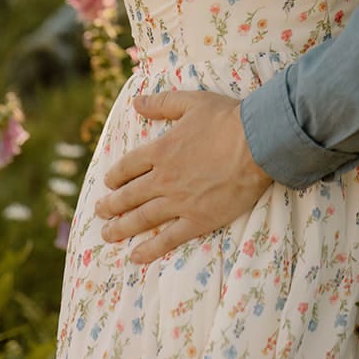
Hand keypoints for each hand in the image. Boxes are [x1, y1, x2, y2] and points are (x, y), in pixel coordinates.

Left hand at [94, 90, 272, 264]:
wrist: (258, 143)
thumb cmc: (227, 119)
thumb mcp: (192, 101)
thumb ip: (162, 103)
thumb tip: (136, 101)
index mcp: (160, 151)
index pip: (128, 167)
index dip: (115, 176)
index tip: (109, 183)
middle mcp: (163, 179)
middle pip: (129, 195)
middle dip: (111, 205)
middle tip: (100, 211)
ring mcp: (179, 202)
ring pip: (142, 218)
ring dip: (121, 228)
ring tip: (107, 234)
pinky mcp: (198, 219)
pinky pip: (168, 238)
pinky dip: (150, 249)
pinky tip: (136, 257)